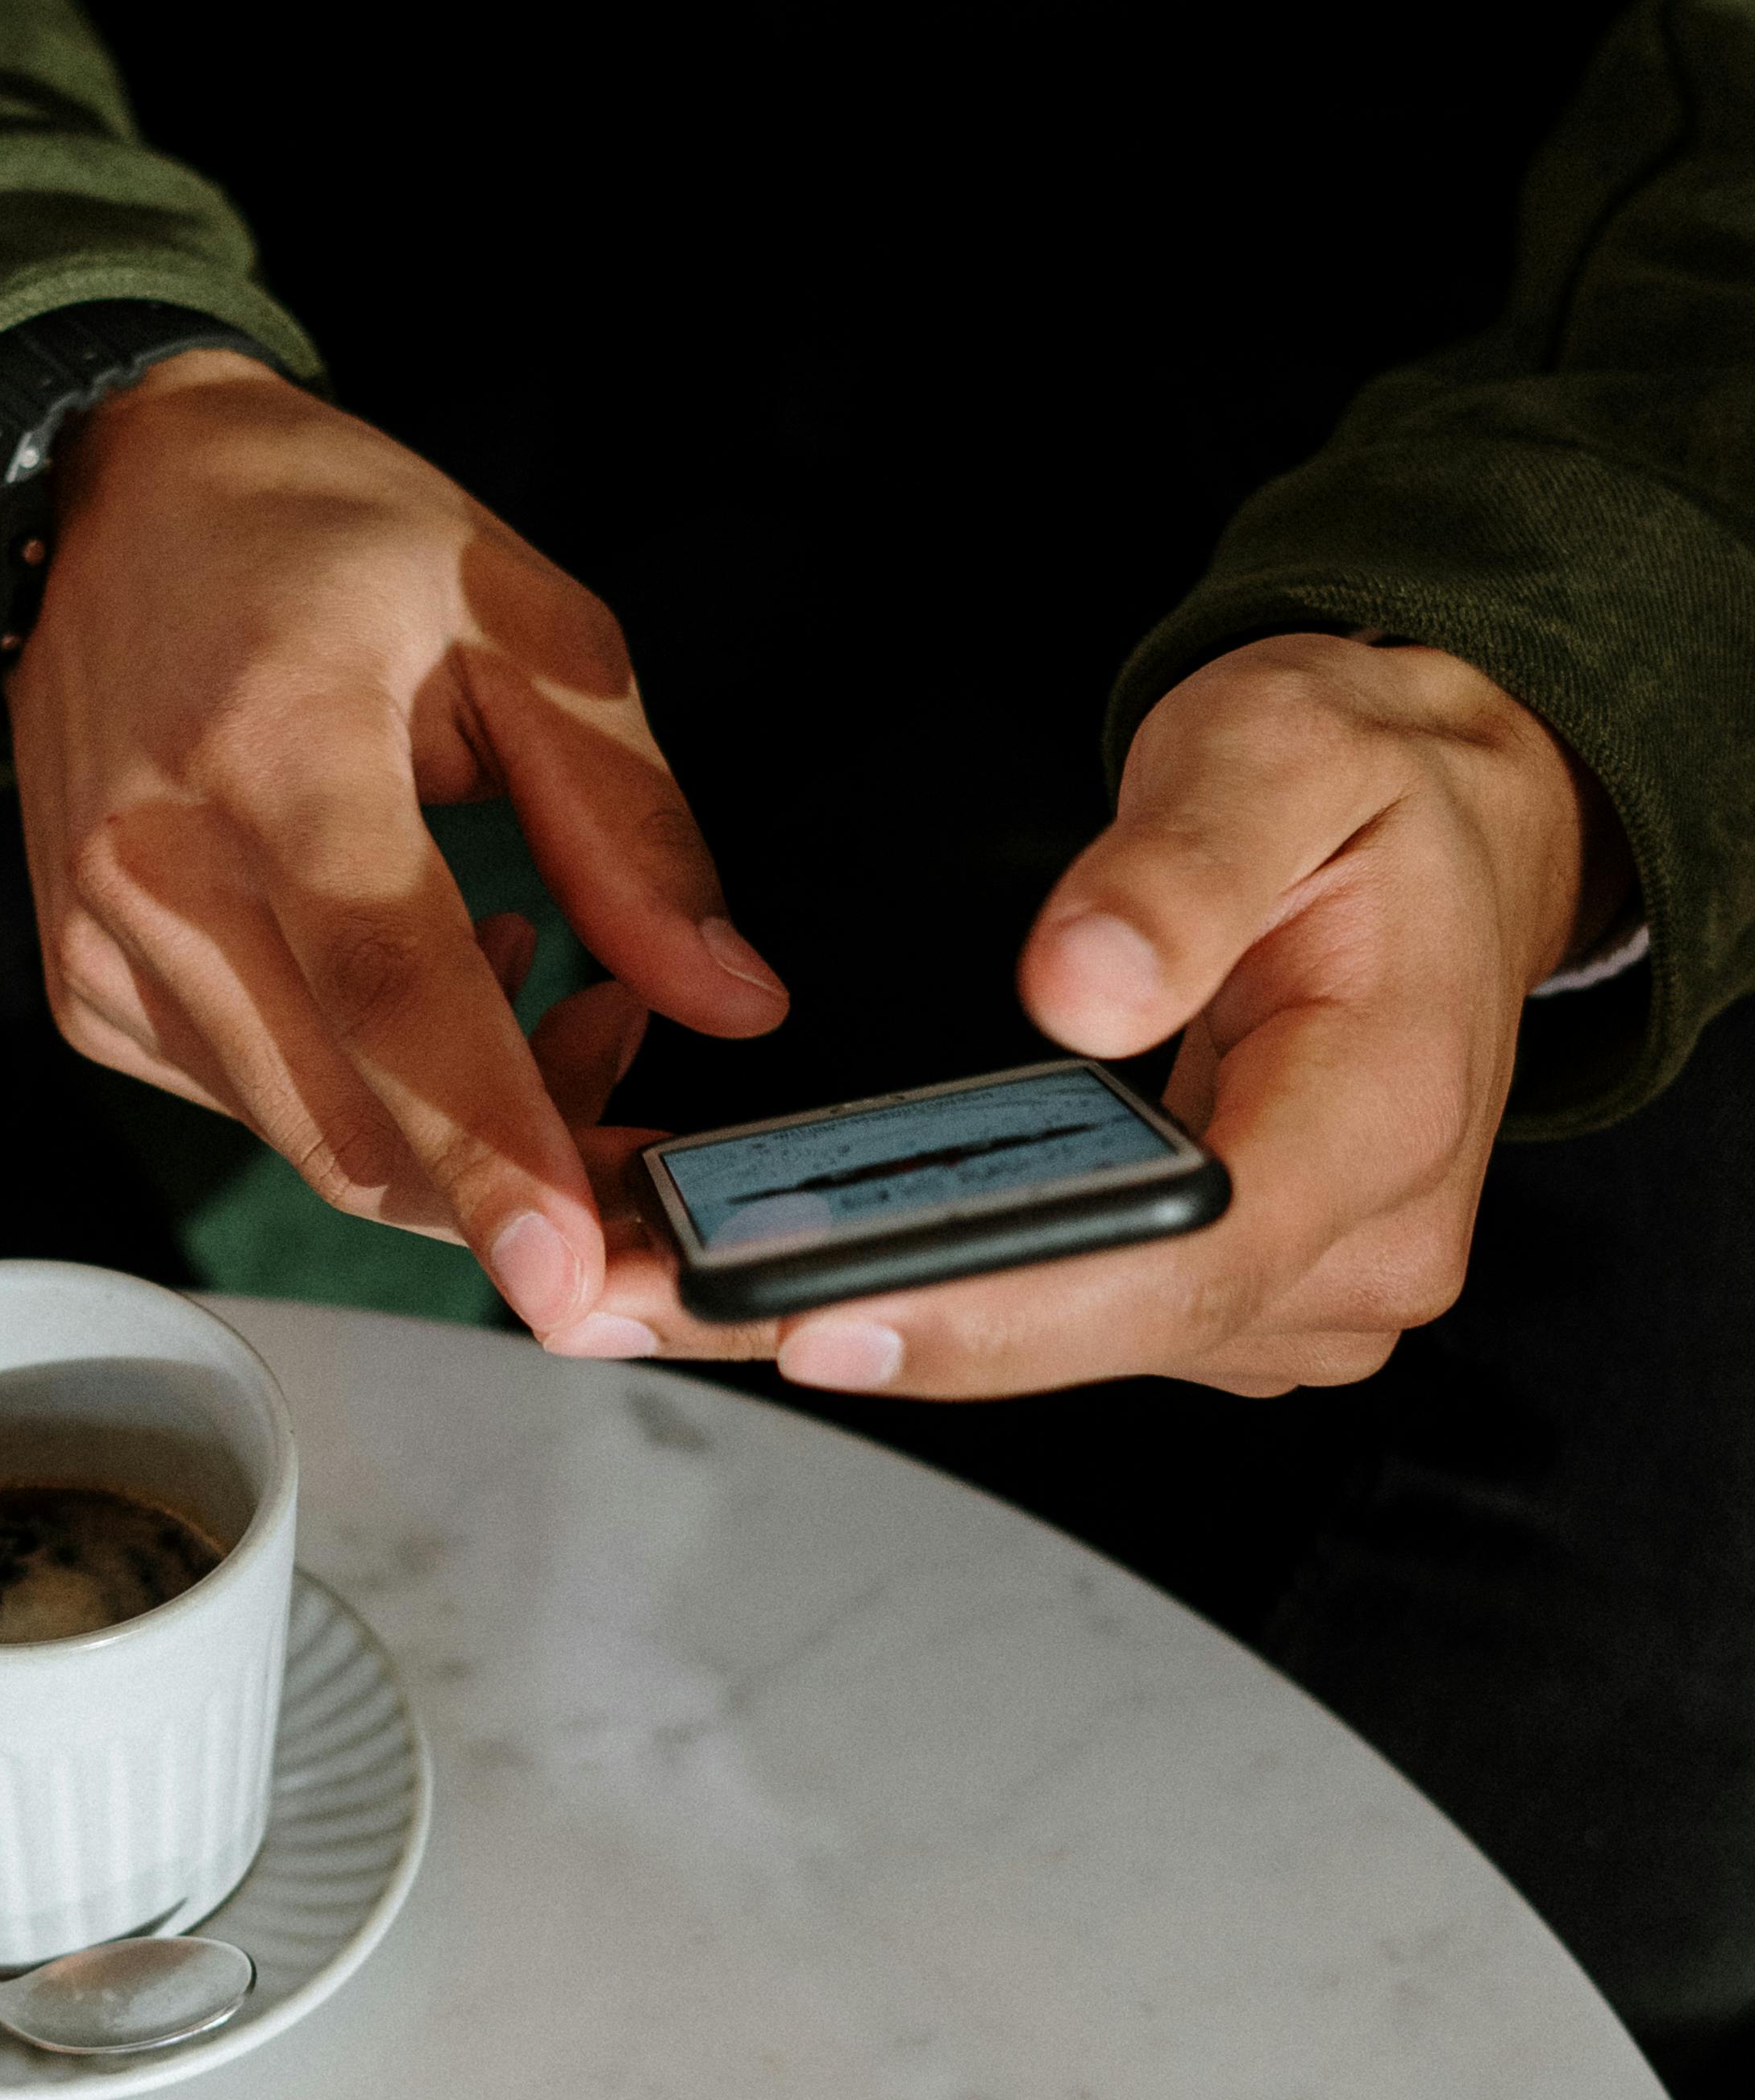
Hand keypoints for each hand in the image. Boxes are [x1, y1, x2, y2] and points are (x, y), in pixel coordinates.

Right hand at [7, 359, 786, 1345]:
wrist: (100, 496)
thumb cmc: (319, 539)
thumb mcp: (521, 618)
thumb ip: (630, 820)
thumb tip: (734, 1003)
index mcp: (275, 747)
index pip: (389, 985)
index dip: (490, 1143)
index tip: (567, 1273)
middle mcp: (158, 864)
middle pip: (354, 1118)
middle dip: (525, 1178)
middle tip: (642, 1097)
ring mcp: (103, 945)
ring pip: (315, 1141)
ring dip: (461, 1135)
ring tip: (546, 976)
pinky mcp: (88, 996)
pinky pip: (262, 1110)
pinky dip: (374, 1094)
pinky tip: (424, 978)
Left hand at [562, 632, 1618, 1399]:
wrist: (1454, 835)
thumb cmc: (1369, 792)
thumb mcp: (1282, 752)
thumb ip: (1180, 865)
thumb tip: (1079, 988)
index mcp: (1387, 1117)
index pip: (1181, 1260)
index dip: (995, 1309)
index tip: (820, 1317)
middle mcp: (1355, 1247)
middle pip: (1095, 1332)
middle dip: (867, 1323)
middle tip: (646, 1300)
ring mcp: (1295, 1293)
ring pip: (1063, 1347)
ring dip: (869, 1315)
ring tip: (668, 1277)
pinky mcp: (1230, 1302)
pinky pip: (1065, 1322)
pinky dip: (928, 1293)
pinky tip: (781, 1259)